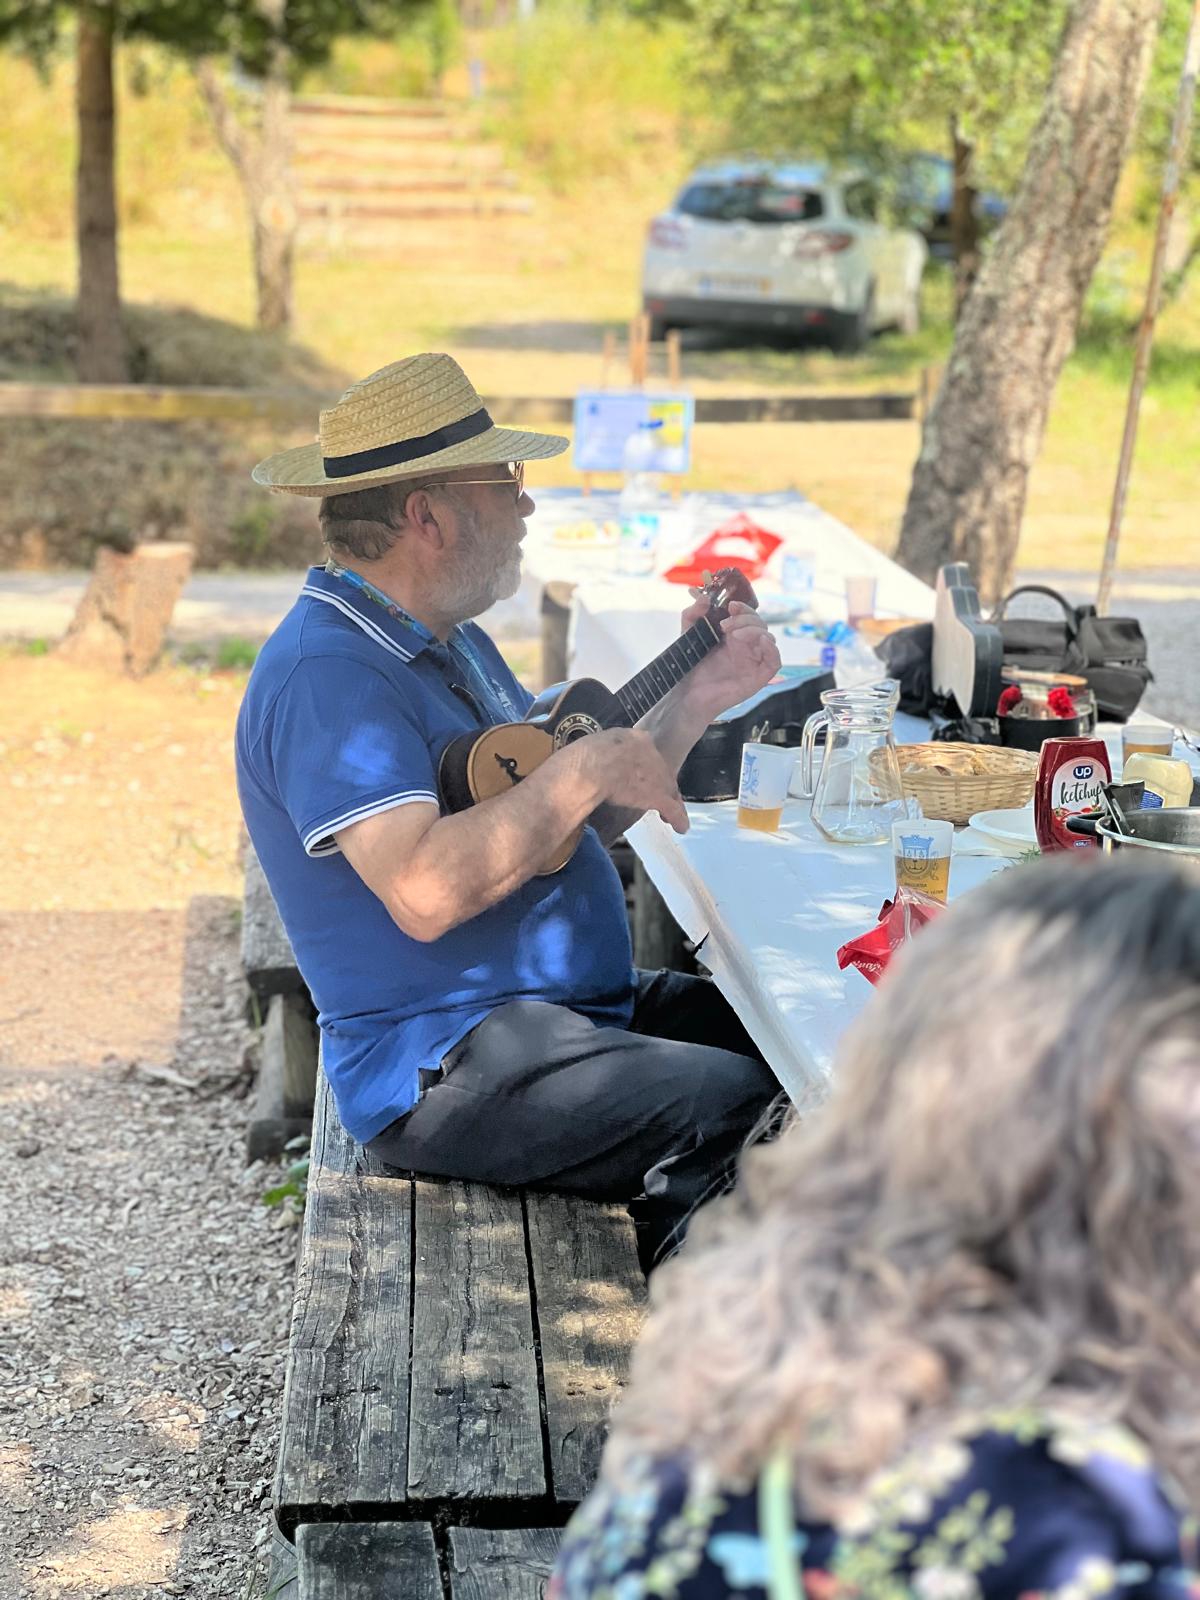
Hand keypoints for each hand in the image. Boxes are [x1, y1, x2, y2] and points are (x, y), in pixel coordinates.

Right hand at [579, 728, 688, 833]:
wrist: (591, 769)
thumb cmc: (585, 757)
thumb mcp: (597, 745)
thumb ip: (605, 752)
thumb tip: (597, 760)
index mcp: (635, 739)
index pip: (648, 754)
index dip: (647, 767)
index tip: (642, 776)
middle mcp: (651, 754)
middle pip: (662, 771)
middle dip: (660, 785)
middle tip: (656, 796)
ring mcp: (657, 776)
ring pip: (669, 789)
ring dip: (671, 802)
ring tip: (668, 815)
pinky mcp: (658, 795)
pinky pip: (672, 808)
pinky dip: (677, 818)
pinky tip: (680, 827)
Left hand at [679, 597, 780, 718]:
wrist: (687, 694)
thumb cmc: (689, 667)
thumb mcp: (687, 635)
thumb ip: (693, 614)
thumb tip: (704, 598)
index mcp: (733, 637)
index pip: (748, 616)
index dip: (743, 608)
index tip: (730, 605)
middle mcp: (746, 648)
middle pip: (759, 624)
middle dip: (744, 619)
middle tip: (724, 625)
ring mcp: (753, 662)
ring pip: (768, 638)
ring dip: (754, 630)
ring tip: (733, 635)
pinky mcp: (758, 678)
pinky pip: (775, 661)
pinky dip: (772, 649)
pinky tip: (762, 641)